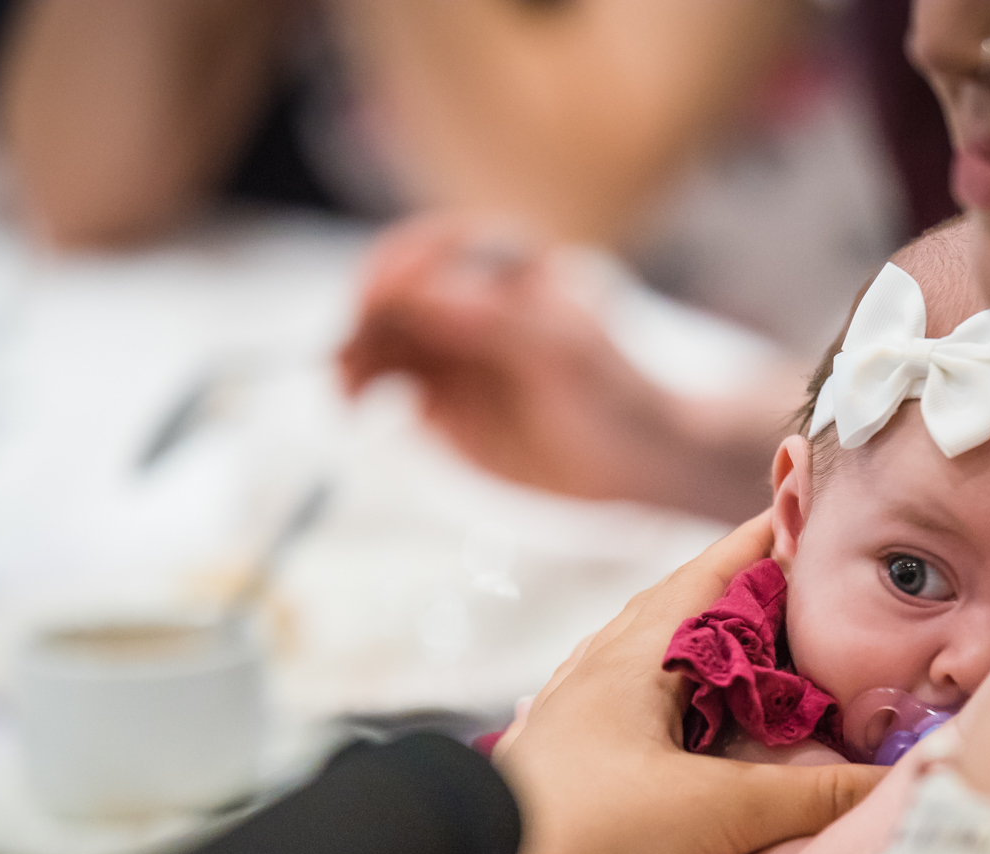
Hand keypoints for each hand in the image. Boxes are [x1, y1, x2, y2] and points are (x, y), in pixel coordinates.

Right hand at [337, 213, 776, 520]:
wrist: (642, 464)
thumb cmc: (620, 397)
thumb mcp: (565, 353)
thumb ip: (494, 321)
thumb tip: (422, 294)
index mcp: (505, 270)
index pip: (434, 252)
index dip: (399, 269)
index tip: (379, 298)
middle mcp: (470, 306)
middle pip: (395, 297)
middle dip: (367, 319)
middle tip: (347, 354)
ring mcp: (452, 354)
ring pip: (382, 342)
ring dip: (355, 358)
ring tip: (348, 392)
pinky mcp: (442, 404)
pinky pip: (388, 388)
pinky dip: (365, 393)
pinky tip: (360, 409)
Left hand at [478, 513, 885, 853]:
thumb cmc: (595, 838)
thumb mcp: (720, 811)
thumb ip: (814, 793)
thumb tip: (900, 780)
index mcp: (630, 657)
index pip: (707, 575)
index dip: (761, 545)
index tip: (812, 518)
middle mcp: (594, 674)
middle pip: (678, 613)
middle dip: (742, 597)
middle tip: (804, 590)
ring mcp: (572, 720)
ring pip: (652, 663)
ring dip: (705, 652)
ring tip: (758, 654)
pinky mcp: (565, 768)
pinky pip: (632, 709)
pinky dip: (677, 703)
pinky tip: (689, 725)